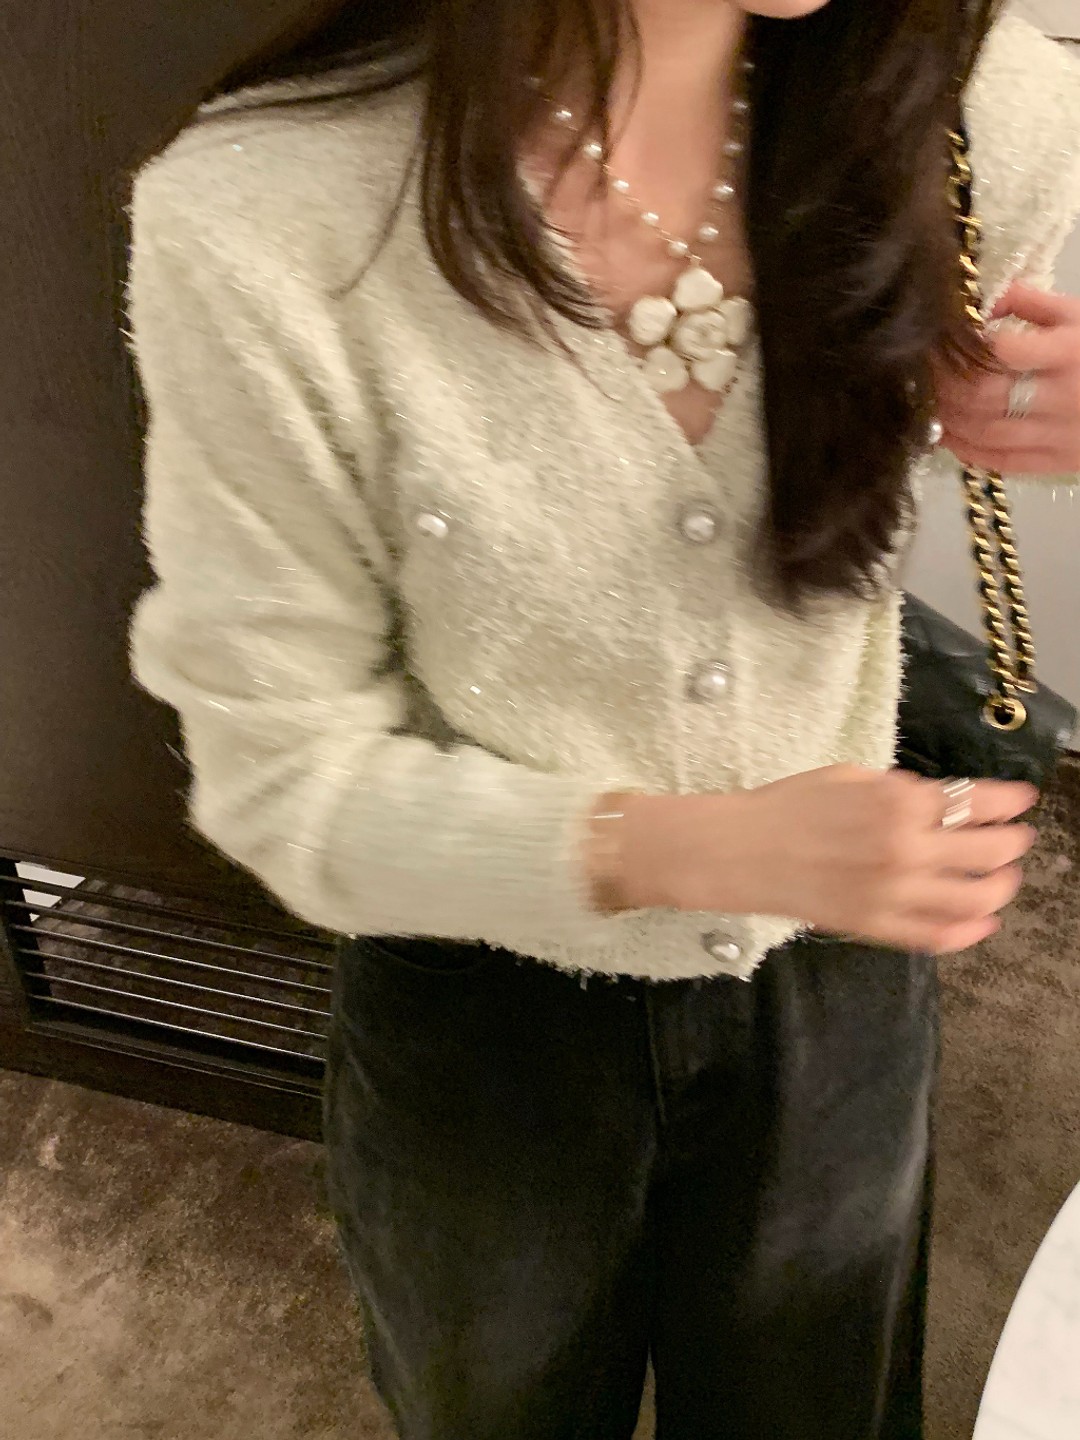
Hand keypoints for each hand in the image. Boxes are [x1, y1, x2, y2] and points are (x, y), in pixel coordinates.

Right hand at [620, 766, 1037, 954]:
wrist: (739, 851)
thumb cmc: (786, 806)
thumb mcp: (847, 776)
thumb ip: (899, 789)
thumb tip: (938, 802)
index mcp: (899, 802)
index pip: (978, 802)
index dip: (1010, 801)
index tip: (1023, 800)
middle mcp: (906, 848)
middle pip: (989, 851)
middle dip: (1013, 843)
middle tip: (1018, 839)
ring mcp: (894, 892)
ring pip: (975, 898)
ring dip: (1001, 888)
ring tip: (1004, 880)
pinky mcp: (876, 926)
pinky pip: (937, 936)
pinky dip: (969, 931)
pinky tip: (980, 921)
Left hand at [933, 284, 1079, 474]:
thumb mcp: (1078, 315)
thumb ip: (1028, 303)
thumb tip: (979, 303)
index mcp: (1069, 352)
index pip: (1000, 352)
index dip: (960, 349)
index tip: (935, 342)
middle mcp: (1064, 396)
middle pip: (985, 396)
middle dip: (945, 387)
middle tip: (920, 377)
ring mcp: (1061, 434)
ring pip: (988, 432)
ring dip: (949, 421)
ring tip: (928, 405)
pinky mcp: (1059, 462)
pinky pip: (1003, 462)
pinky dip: (968, 451)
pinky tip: (948, 436)